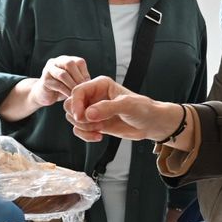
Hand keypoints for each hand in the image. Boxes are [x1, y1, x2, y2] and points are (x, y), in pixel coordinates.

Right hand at [34, 55, 91, 106]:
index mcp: (65, 60)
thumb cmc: (61, 88)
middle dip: (78, 77)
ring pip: (63, 74)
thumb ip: (81, 79)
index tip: (89, 85)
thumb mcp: (72, 81)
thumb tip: (94, 83)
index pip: (78, 61)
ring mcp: (48, 70)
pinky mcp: (44, 80)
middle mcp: (56, 62)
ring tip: (78, 94)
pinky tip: (71, 98)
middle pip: (69, 63)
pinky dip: (66, 92)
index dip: (84, 73)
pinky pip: (57, 85)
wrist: (43, 95)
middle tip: (84, 89)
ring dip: (72, 85)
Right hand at [64, 76, 183, 142]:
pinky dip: (85, 135)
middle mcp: (94, 96)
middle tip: (92, 123)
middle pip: (70, 104)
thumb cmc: (143, 109)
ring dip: (83, 127)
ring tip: (99, 129)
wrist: (151, 124)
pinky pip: (79, 129)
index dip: (76, 104)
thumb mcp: (127, 105)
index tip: (80, 116)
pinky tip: (99, 136)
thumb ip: (107, 108)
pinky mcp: (94, 123)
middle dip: (78, 117)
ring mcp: (93, 111)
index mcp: (100, 85)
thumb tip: (88, 114)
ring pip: (73, 118)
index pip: (78, 91)